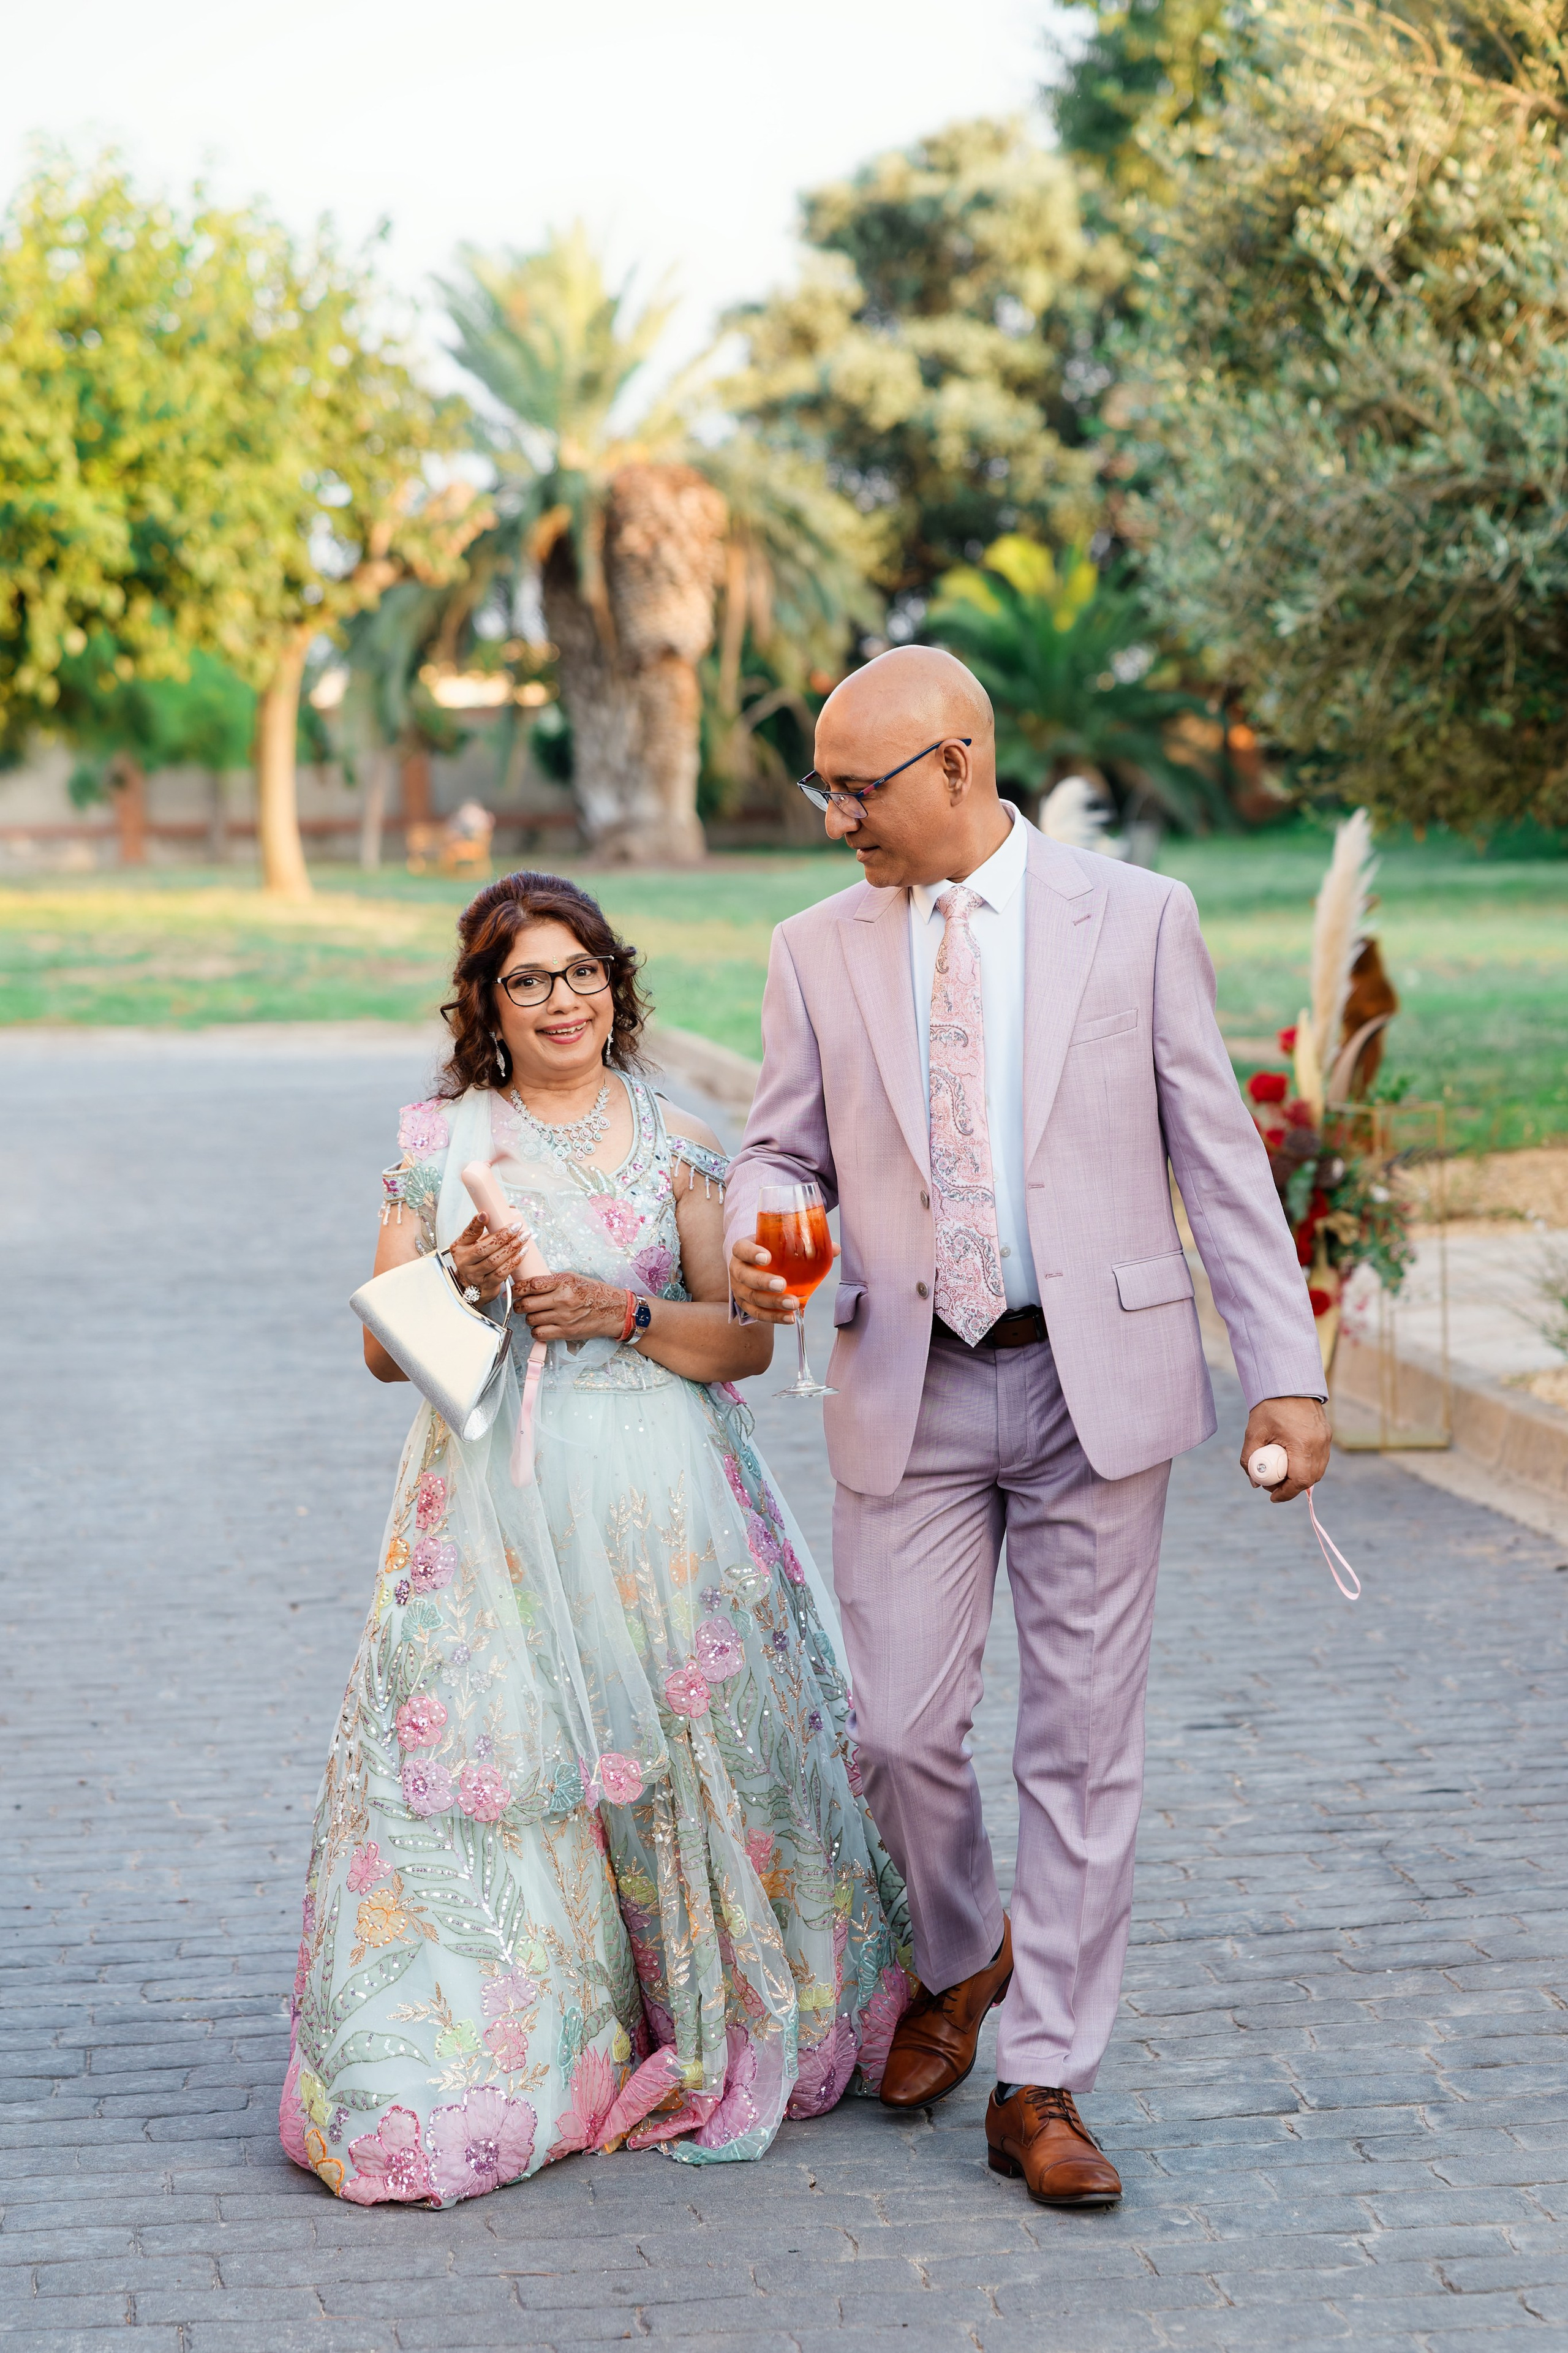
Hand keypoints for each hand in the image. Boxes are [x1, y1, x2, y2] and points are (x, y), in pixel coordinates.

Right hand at [448, 1213, 524, 1304]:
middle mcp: (464, 1263)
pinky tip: (522, 1253)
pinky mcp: (487, 1285)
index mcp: (459, 1248)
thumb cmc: (475, 1259)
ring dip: (511, 1248)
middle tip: (517, 1227)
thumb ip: (480, 1228)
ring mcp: (475, 1276)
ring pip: (494, 1262)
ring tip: (523, 1237)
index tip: (486, 1214)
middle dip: (503, 1237)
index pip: (469, 1234)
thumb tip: (493, 1212)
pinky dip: (513, 1262)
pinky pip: (502, 1273)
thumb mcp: (471, 1243)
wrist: (474, 1283)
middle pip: (484, 1249)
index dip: (476, 1224)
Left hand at [515, 1270, 630, 1343]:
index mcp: (564, 1282)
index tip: (514, 1290)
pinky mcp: (566, 1332)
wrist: (614, 1310)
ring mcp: (564, 1317)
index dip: (518, 1288)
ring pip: (531, 1319)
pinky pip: (539, 1333)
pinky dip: (536, 1330)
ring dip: (529, 1318)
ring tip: (535, 1314)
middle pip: (527, 1304)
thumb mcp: (573, 1278)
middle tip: (521, 1304)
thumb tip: (527, 1285)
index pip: (532, 1284)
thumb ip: (551, 1281)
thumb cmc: (593, 1292)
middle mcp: (563, 1299)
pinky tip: (541, 1326)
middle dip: (519, 1305)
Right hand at [728, 1235, 839, 1324]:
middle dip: (764, 1282)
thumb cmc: (771, 1250)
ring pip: (752, 1298)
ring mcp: (739, 1289)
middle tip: (783, 1285)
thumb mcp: (780, 1243)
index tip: (767, 1257)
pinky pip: (758, 1314)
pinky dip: (774, 1317)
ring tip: (793, 1304)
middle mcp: (737, 1269)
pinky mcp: (745, 1306)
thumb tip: (835, 1249)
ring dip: (773, 1303)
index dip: (751, 1253)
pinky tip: (790, 1318)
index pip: (741, 1249)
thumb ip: (806, 1244)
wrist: (755, 1267)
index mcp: (742, 1249)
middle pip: (745, 1277)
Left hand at [1241, 1396, 1331, 1502]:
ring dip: (1301, 1478)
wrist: (1288, 1382)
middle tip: (1274, 1485)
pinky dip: (1307, 1466)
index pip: (1300, 1480)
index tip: (1272, 1496)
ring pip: (1318, 1470)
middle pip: (1311, 1478)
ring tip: (1281, 1474)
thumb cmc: (1269, 1406)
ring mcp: (1325, 1439)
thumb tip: (1254, 1481)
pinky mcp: (1326, 1434)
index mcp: (1302, 1443)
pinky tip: (1292, 1462)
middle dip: (1292, 1487)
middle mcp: (1319, 1443)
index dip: (1286, 1493)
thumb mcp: (1253, 1432)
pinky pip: (1320, 1459)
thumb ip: (1249, 1458)